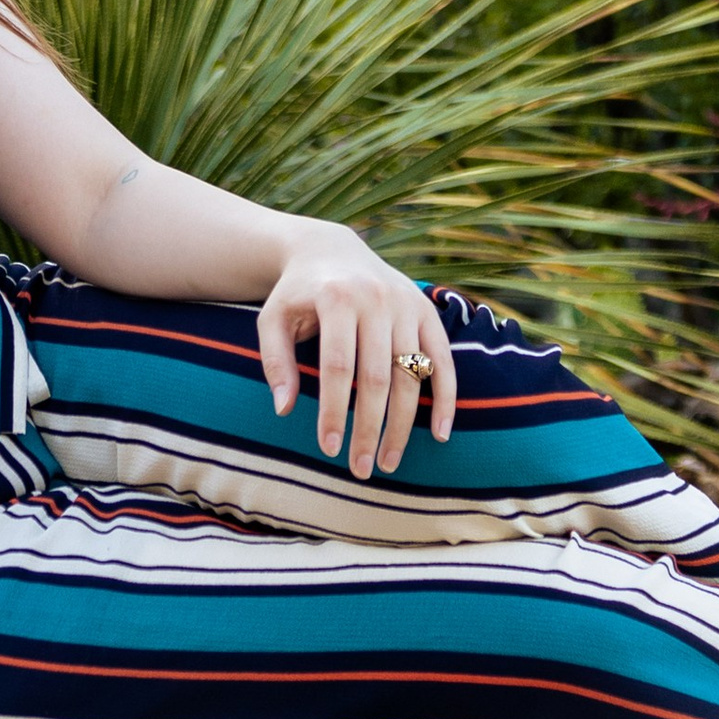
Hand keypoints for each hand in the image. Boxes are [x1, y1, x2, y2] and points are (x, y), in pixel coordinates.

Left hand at [258, 230, 456, 476]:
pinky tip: (439, 434)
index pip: (338, 367)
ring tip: (389, 461)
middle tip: (361, 468)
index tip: (329, 449)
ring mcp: (406, 305)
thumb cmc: (296, 294)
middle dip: (371, 428)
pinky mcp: (427, 311)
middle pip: (378, 377)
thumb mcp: (272, 319)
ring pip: (411, 374)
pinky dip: (445, 398)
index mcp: (337, 298)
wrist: (330, 250)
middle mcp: (376, 299)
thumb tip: (284, 409)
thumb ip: (275, 361)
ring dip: (404, 424)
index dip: (335, 410)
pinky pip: (444, 360)